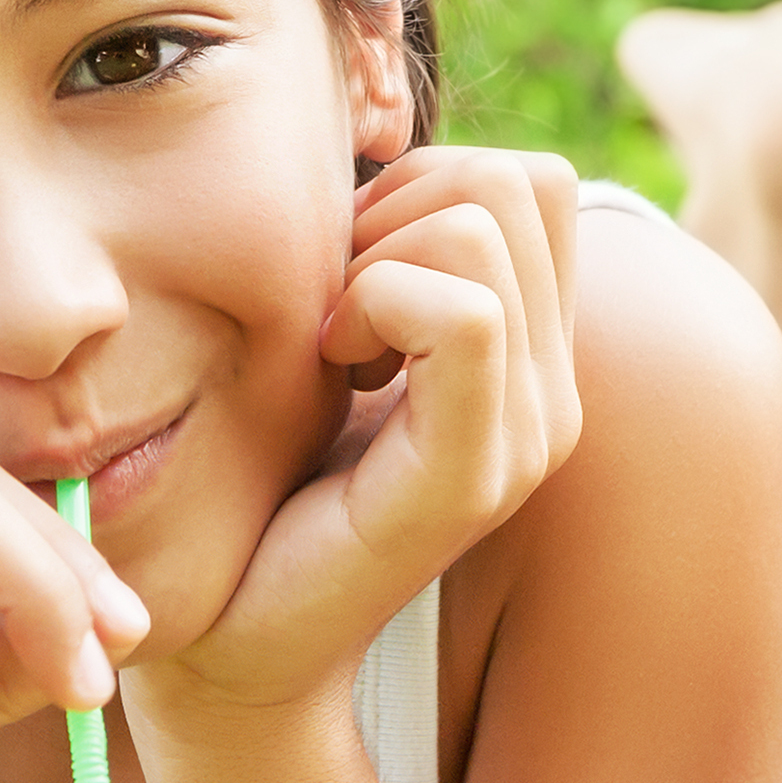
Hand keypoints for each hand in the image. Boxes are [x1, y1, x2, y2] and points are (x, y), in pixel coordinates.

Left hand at [147, 147, 582, 720]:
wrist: (227, 634)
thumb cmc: (260, 480)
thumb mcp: (334, 338)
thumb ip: (388, 256)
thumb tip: (386, 148)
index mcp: (534, 360)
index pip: (537, 182)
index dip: (426, 188)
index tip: (352, 279)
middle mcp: (553, 396)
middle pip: (519, 183)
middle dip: (401, 212)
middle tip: (336, 312)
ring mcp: (526, 438)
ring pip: (484, 229)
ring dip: (379, 261)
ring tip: (335, 347)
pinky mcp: (472, 476)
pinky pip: (463, 315)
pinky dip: (377, 303)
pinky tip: (334, 366)